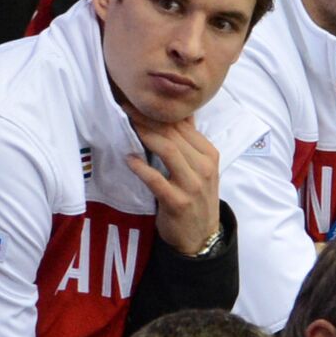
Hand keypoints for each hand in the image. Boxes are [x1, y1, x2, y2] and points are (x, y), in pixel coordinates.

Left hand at [123, 106, 220, 254]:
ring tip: (126, 123)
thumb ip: (190, 142)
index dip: (159, 111)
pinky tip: (129, 159)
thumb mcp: (200, 168)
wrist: (201, 237)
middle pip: (174, 134)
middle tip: (126, 105)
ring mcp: (192, 185)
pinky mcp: (178, 202)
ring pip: (168, 150)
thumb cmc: (196, 198)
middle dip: (148, 117)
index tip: (137, 99)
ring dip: (145, 134)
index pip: (183, 125)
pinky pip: (157, 180)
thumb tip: (182, 112)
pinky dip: (142, 168)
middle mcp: (204, 166)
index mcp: (209, 154)